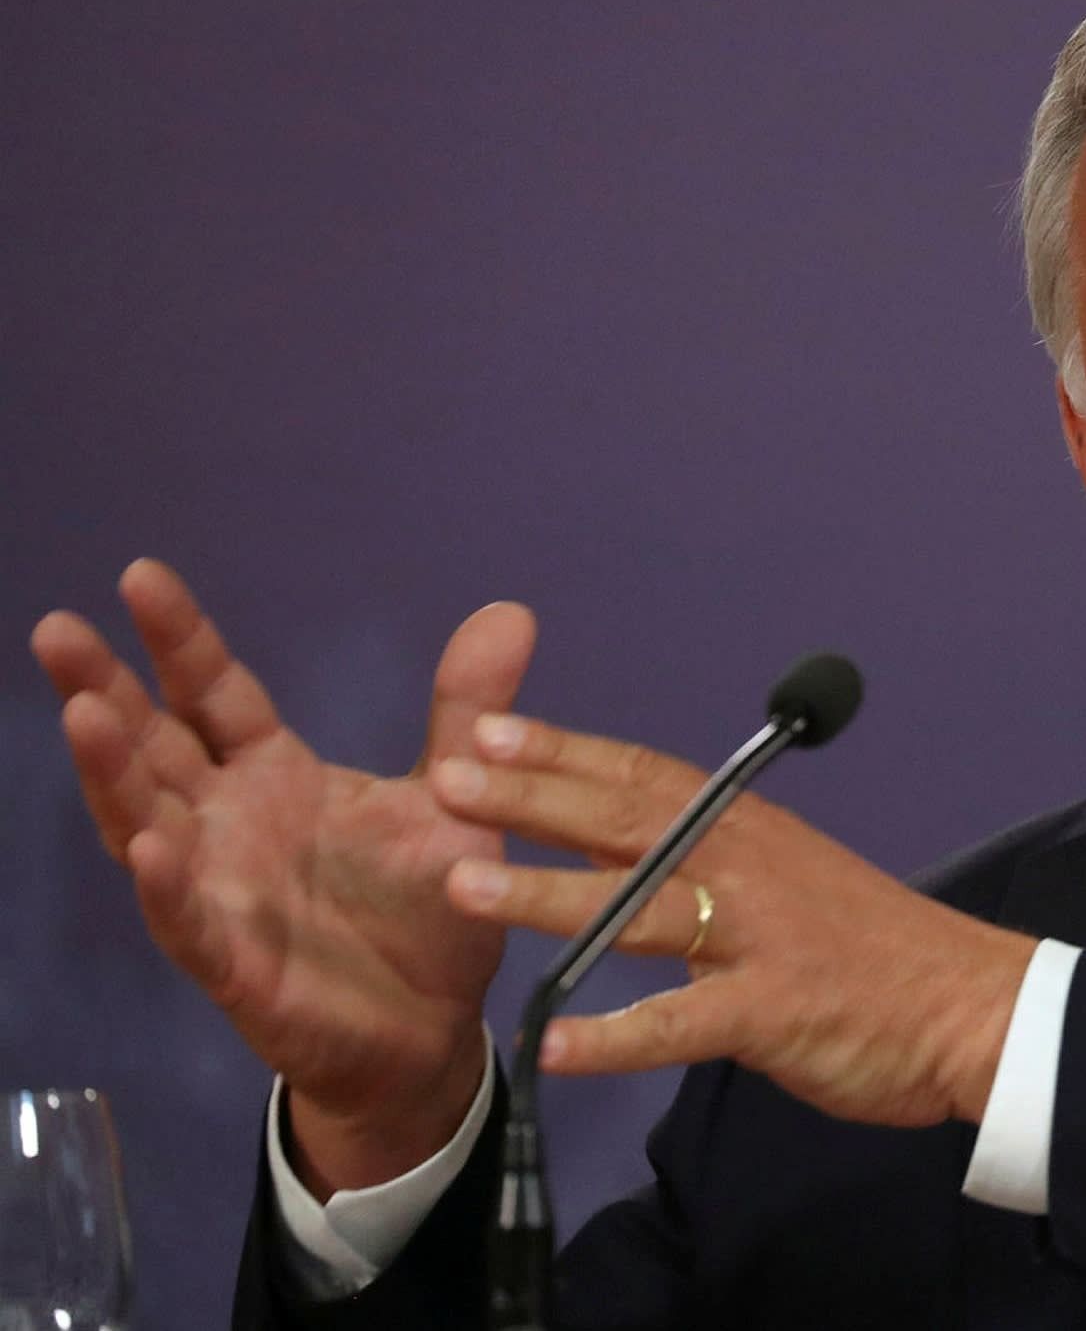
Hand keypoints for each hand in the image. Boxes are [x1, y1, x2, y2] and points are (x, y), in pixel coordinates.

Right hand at [30, 561, 535, 1190]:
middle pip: (155, 746)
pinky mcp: (235, 963)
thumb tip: (510, 611)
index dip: (181, 640)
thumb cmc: (428, 908)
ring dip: (113, 773)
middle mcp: (230, 826)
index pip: (214, 694)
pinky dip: (167, 885)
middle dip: (104, 688)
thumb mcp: (455, 797)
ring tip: (84, 713)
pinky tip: (145, 847)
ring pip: (147, 823)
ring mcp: (220, 894)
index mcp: (274, 776)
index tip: (142, 575)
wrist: (437, 1027)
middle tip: (57, 628)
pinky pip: (190, 923)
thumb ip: (468, 711)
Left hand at [429, 713, 1037, 1126]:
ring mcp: (760, 938)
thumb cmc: (877, 947)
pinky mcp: (775, 1011)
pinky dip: (615, 1036)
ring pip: (640, 909)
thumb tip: (636, 839)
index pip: (644, 775)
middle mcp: (749, 867)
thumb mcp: (793, 877)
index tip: (485, 728)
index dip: (563, 751)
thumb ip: (716, 857)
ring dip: (548, 896)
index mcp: (750, 831)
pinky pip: (681, 1024)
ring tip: (463, 889)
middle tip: (443, 776)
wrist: (972, 1006)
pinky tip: (551, 1045)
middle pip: (627, 821)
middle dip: (530, 798)